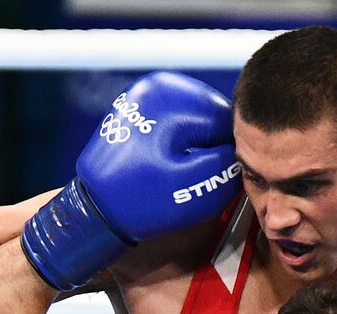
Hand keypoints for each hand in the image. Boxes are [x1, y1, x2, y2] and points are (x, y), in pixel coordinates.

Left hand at [21, 71, 239, 290]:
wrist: (94, 207)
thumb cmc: (143, 201)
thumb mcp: (196, 189)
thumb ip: (228, 164)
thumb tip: (242, 149)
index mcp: (176, 97)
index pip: (231, 122)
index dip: (232, 155)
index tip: (219, 180)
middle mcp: (161, 84)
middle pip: (213, 116)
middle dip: (212, 147)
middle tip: (196, 179)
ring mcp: (148, 91)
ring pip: (196, 119)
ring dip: (197, 145)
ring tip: (179, 174)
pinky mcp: (140, 105)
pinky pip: (176, 121)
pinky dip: (179, 141)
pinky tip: (168, 164)